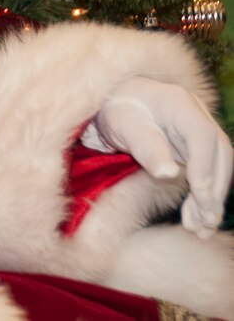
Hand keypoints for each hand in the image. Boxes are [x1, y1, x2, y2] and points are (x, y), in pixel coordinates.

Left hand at [82, 76, 232, 237]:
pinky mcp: (194, 150)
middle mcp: (197, 117)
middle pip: (219, 156)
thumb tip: (168, 174)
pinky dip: (201, 199)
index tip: (200, 197)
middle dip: (214, 191)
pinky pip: (204, 176)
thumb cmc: (117, 110)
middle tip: (205, 222)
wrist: (113, 102)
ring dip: (211, 201)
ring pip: (217, 169)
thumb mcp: (123, 125)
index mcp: (181, 104)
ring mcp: (198, 134)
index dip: (205, 167)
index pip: (203, 136)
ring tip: (201, 230)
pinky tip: (194, 220)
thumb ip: (145, 147)